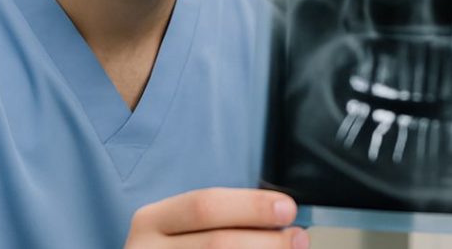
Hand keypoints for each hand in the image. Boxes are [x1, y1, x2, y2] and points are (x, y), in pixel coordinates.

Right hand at [124, 187, 309, 248]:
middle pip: (218, 244)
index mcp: (153, 221)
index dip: (251, 206)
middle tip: (298, 238)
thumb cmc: (183, 247)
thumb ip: (226, 219)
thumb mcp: (188, 229)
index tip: (288, 209)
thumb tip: (281, 217)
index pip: (204, 206)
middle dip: (267, 241)